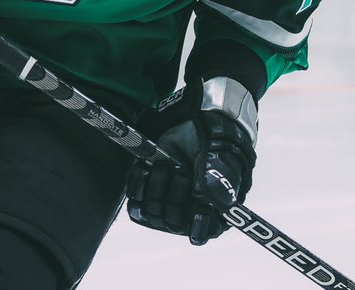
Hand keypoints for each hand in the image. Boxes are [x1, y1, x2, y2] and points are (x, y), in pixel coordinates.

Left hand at [126, 77, 256, 244]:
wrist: (194, 122)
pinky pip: (135, 203)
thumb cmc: (215, 142)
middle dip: (175, 196)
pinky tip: (145, 168)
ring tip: (166, 165)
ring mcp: (167, 202)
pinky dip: (137, 185)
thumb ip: (217, 178)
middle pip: (173, 223)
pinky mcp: (148, 191)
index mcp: (213, 210)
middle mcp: (188, 211)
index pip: (202, 232)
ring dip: (157, 187)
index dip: (196, 225)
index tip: (197, 209)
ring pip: (153, 213)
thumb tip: (214, 202)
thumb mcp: (219, 157)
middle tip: (182, 172)